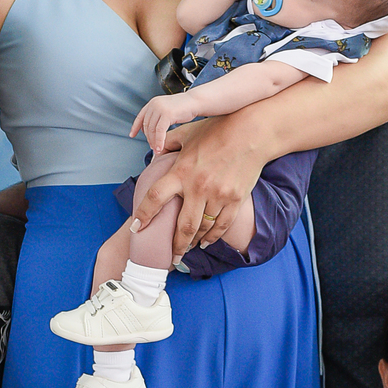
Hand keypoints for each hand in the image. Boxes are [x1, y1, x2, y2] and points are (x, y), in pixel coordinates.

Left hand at [129, 116, 263, 259]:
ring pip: (203, 228)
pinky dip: (213, 237)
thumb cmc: (217, 130)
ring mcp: (218, 195)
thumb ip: (169, 142)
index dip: (143, 215)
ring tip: (187, 248)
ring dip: (194, 242)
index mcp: (182, 171)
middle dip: (175, 245)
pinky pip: (222, 225)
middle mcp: (198, 187)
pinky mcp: (235, 199)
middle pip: (183, 226)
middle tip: (170, 256)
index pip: (156, 198)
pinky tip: (205, 242)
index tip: (137, 228)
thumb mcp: (187, 133)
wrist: (251, 133)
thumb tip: (155, 148)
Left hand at [130, 95, 188, 154]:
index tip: (132, 135)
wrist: (195, 101)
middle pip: (147, 125)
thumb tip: (151, 128)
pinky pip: (160, 131)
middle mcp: (154, 104)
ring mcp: (160, 109)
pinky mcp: (167, 114)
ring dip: (154, 142)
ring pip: (152, 130)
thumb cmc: (184, 107)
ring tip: (157, 150)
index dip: (135, 127)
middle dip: (149, 138)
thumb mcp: (167, 109)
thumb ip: (158, 115)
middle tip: (152, 147)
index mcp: (153, 103)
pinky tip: (160, 148)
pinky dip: (159, 141)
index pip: (140, 116)